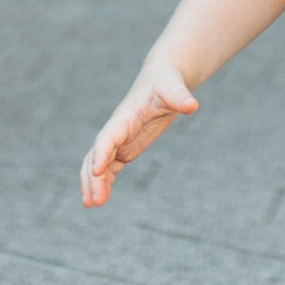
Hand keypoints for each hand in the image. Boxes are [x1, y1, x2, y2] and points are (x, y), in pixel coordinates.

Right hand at [80, 62, 197, 208]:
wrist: (159, 80)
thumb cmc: (165, 82)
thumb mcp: (173, 87)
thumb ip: (180, 96)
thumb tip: (193, 105)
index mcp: (125, 116)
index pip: (109, 136)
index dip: (102, 152)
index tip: (97, 171)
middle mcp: (117, 129)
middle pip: (97, 154)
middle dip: (93, 177)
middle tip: (95, 202)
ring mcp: (118, 140)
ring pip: (97, 163)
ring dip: (92, 183)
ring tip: (92, 205)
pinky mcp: (124, 148)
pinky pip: (108, 167)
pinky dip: (103, 182)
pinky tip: (101, 199)